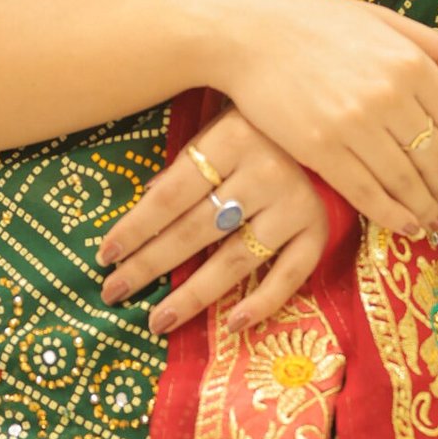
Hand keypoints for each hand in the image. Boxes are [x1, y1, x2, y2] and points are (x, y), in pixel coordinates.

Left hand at [97, 106, 330, 337]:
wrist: (333, 114)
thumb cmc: (263, 121)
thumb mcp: (220, 127)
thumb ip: (187, 164)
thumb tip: (145, 203)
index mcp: (232, 139)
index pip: (171, 195)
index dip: (135, 228)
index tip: (105, 256)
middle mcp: (266, 173)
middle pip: (196, 230)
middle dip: (150, 264)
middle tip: (114, 292)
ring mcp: (295, 204)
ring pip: (235, 259)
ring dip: (193, 294)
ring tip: (157, 320)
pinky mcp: (320, 228)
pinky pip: (290, 274)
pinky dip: (263, 302)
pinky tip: (231, 324)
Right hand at [201, 0, 437, 236]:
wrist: (248, 32)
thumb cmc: (315, 22)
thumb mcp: (383, 19)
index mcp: (410, 61)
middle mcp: (389, 94)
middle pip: (435, 157)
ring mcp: (355, 125)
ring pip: (405, 181)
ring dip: (424, 208)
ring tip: (430, 221)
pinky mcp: (321, 150)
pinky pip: (367, 193)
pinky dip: (391, 215)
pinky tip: (402, 225)